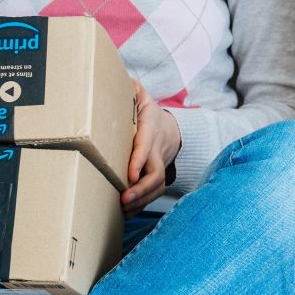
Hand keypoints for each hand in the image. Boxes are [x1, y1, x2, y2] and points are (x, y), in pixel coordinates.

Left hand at [121, 80, 181, 217]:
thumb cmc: (149, 113)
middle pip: (156, 173)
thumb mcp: (142, 97)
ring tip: (123, 209)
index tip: (130, 174)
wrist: (170, 130)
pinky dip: (141, 204)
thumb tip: (125, 81)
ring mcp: (160, 165)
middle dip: (141, 188)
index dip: (139, 160)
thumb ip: (133, 90)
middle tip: (124, 198)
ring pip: (156, 187)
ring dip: (141, 200)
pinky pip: (153, 193)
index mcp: (151, 130)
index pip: (146, 146)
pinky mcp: (157, 177)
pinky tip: (127, 212)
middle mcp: (158, 150)